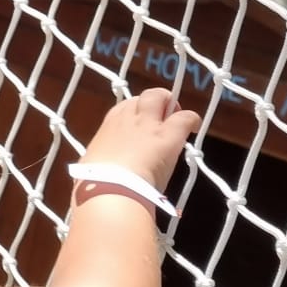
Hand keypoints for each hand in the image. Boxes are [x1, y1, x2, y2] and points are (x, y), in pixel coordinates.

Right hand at [79, 90, 197, 196]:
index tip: (141, 124)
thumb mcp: (93, 165)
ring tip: (177, 116)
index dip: (136, 113)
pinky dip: (191, 119)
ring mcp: (148, 124)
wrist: (110, 189)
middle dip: (155, 102)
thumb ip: (101, 161)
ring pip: (160, 97)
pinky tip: (193, 126)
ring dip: (170, 104)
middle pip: (144, 97)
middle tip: (162, 117)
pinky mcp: (168, 135)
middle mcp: (128, 119)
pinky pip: (185, 117)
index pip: (124, 107)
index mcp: (109, 126)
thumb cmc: (95, 181)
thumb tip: (96, 169)